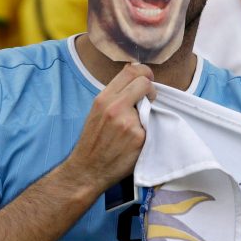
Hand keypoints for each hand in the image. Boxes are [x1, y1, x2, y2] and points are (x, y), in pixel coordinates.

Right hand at [67, 63, 156, 191]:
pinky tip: (136, 140)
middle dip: (151, 90)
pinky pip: (152, 126)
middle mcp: (115, 107)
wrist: (88, 170)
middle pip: (145, 83)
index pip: (132, 71)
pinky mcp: (139, 138)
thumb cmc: (93, 141)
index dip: (145, 73)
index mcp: (104, 98)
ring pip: (150, 106)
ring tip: (135, 127)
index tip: (148, 80)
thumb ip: (115, 93)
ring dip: (147, 113)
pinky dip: (148, 131)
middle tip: (149, 100)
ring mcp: (128, 123)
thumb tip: (133, 69)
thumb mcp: (97, 111)